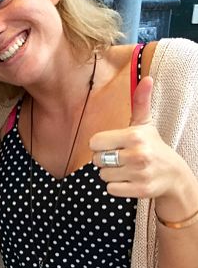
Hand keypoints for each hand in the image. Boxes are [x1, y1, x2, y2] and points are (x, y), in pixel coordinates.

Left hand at [90, 77, 193, 201]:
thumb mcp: (145, 124)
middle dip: (106, 160)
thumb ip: (140, 102)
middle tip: (122, 158)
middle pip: (96, 160)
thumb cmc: (153, 146)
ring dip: (111, 174)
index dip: (101, 145)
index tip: (114, 145)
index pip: (94, 143)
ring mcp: (139, 173)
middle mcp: (137, 154)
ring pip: (102, 176)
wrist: (173, 175)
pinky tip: (130, 180)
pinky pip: (110, 189)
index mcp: (134, 136)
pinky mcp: (140, 190)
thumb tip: (146, 77)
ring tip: (127, 169)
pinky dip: (117, 187)